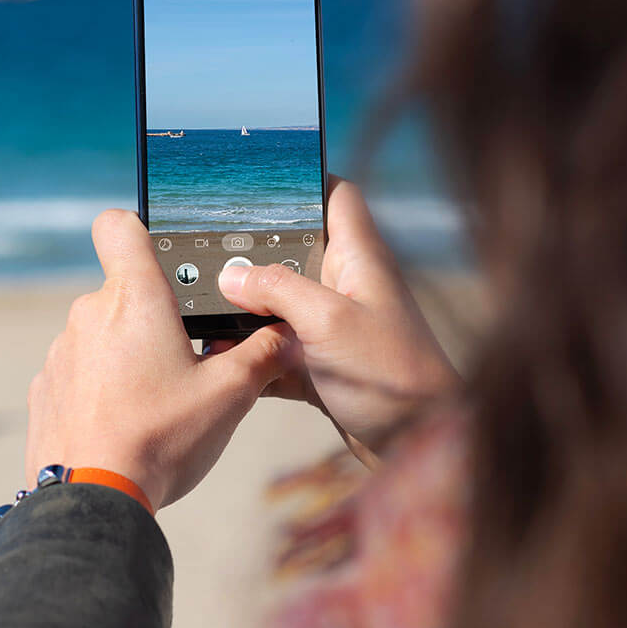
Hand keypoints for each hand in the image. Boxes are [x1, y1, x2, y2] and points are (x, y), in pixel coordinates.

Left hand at [26, 209, 291, 511]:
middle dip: (156, 315)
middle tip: (186, 358)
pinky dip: (101, 384)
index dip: (139, 228)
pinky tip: (124, 420)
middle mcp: (90, 314)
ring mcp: (63, 350)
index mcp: (136, 299)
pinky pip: (80, 367)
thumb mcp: (230, 394)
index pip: (119, 226)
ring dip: (128, 351)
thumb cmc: (161, 439)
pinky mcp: (46, 386)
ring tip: (156, 398)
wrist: (92, 501)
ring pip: (104, 331)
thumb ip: (264, 354)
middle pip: (126, 289)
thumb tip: (289, 334)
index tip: (160, 253)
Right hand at [217, 178, 459, 456]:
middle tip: (210, 250)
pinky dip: (255, 352)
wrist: (421, 446)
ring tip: (204, 305)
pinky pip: (280, 348)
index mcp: (359, 257)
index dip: (305, 181)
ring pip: (282, 302)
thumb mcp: (328, 320)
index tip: (261, 181)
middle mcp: (347, 284)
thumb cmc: (392, 374)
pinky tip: (224, 356)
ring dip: (248, 308)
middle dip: (255, 252)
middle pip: (296, 250)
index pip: (337, 196)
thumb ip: (277, 289)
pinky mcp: (324, 364)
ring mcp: (335, 325)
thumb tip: (231, 276)